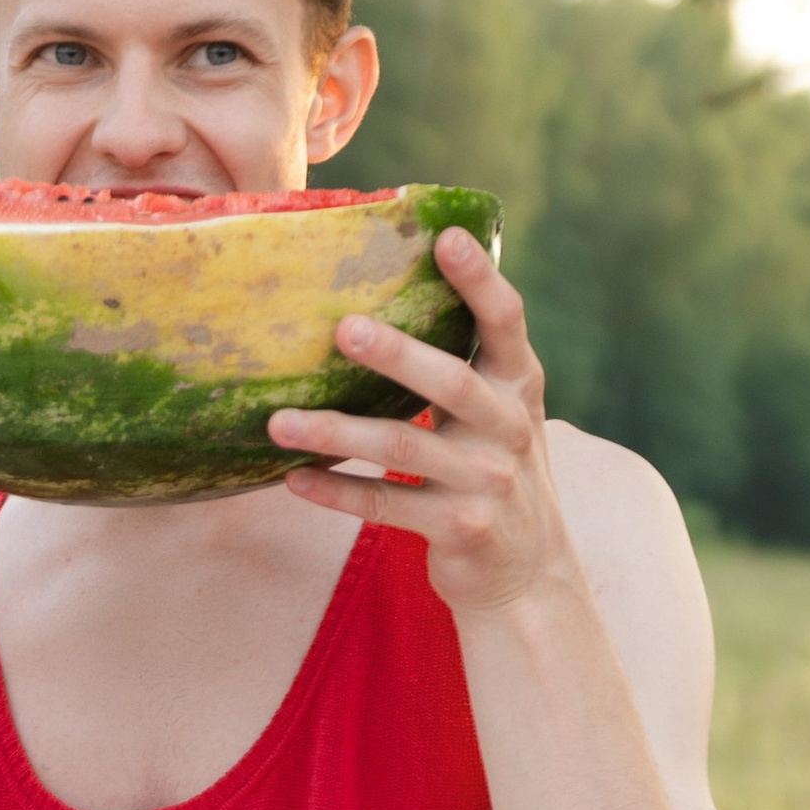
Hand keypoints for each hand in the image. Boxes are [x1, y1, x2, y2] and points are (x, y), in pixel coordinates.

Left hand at [266, 226, 575, 616]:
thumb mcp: (498, 416)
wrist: (530, 572)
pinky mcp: (459, 528)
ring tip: (278, 421)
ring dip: (336, 431)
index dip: (479, 279)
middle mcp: (509, 428)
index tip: (445, 237)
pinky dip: (336, 492)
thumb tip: (379, 301)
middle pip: (451, 381)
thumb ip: (464, 366)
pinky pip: (386, 504)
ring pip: (403, 445)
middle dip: (397, 353)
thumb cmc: (494, 472)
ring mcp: (487, 481)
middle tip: (343, 328)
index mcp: (519, 386)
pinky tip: (293, 480)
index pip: (506, 321)